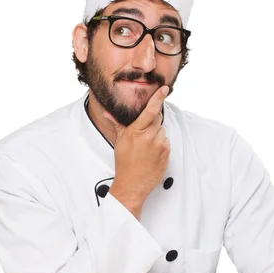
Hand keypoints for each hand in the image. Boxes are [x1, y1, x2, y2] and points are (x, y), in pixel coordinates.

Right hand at [103, 85, 170, 200]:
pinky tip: (152, 152)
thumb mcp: (119, 141)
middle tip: (144, 131)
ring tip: (146, 146)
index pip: (151, 110)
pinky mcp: (167, 152)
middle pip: (158, 118)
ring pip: (162, 130)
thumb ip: (117, 124)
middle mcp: (150, 136)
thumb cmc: (124, 163)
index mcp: (137, 131)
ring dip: (156, 134)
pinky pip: (166, 141)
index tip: (164, 89)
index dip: (158, 98)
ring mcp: (160, 144)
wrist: (133, 184)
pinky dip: (160, 143)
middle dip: (152, 120)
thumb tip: (107, 112)